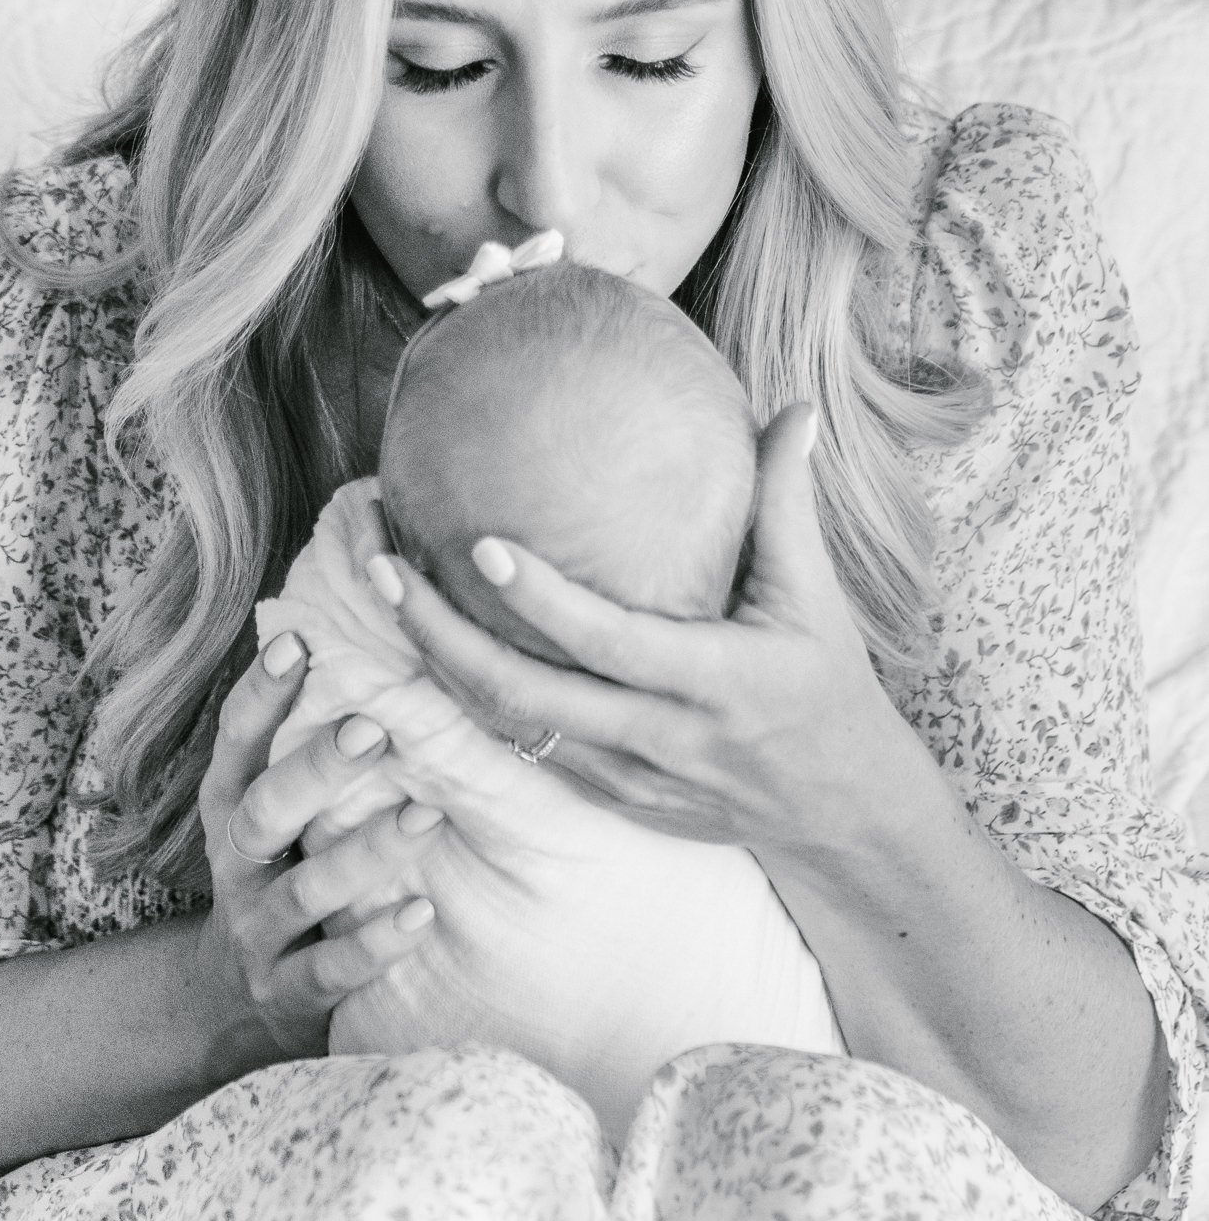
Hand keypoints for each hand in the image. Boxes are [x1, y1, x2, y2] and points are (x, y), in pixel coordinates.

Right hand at [192, 631, 443, 1064]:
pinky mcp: (288, 995)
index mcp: (232, 807)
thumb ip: (309, 742)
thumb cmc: (283, 870)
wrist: (235, 1002)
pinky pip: (331, 970)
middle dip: (314, 770)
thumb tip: (364, 630)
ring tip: (426, 815)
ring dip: (365, 853)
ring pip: (304, 891)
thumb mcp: (281, 810)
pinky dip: (375, 943)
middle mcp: (236, 866)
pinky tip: (423, 914)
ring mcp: (257, 933)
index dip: (260, 693)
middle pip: (262, 811)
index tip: (299, 641)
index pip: (235, 742)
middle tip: (371, 728)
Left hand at [362, 406, 910, 859]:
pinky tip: (427, 643)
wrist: (839, 814)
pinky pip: (520, 747)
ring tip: (384, 591)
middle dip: (441, 635)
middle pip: (526, 696)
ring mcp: (626, 778)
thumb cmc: (824, 685)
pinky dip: (467, 698)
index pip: (612, 642)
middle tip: (381, 566)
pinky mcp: (606, 798)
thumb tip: (790, 405)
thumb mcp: (814, 597)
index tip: (480, 545)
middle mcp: (660, 738)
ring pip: (507, 727)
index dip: (543, 601)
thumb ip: (787, 501)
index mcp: (713, 681)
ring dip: (437, 665)